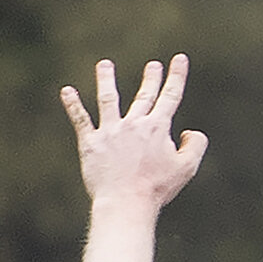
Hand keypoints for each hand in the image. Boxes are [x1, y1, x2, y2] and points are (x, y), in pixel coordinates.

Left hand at [60, 56, 208, 211]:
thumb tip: (189, 131)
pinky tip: (66, 91)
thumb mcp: (186, 168)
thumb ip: (195, 145)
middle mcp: (133, 124)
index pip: (170, 96)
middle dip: (150, 78)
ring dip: (106, 80)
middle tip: (153, 65)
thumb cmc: (156, 188)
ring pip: (108, 99)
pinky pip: (81, 120)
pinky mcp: (91, 143)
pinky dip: (73, 105)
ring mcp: (110, 131)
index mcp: (157, 127)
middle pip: (144, 95)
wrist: (125, 202)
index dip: (176, 76)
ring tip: (104, 65)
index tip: (179, 59)